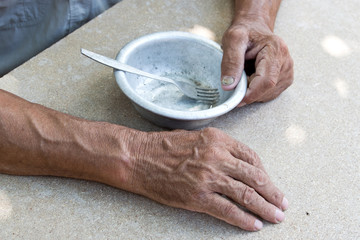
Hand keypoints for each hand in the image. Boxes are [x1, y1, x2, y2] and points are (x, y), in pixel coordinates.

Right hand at [128, 128, 287, 230]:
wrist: (139, 158)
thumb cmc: (165, 147)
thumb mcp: (196, 137)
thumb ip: (219, 148)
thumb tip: (239, 164)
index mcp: (218, 140)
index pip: (251, 157)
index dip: (265, 173)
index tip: (269, 183)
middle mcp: (217, 157)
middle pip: (254, 177)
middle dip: (272, 192)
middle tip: (282, 203)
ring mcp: (208, 178)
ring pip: (246, 194)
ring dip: (265, 208)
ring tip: (276, 217)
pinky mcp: (198, 197)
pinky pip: (228, 210)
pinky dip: (243, 219)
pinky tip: (253, 224)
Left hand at [220, 20, 293, 105]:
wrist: (254, 27)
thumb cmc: (245, 32)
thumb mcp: (233, 39)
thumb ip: (231, 61)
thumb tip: (229, 86)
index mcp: (276, 50)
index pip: (267, 81)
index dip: (251, 94)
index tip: (236, 99)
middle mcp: (286, 62)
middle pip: (267, 90)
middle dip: (249, 92)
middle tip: (235, 81)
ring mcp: (287, 72)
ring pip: (268, 94)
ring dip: (252, 92)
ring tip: (244, 75)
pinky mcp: (284, 79)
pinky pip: (269, 94)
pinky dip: (256, 92)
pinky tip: (251, 78)